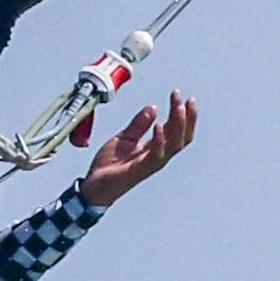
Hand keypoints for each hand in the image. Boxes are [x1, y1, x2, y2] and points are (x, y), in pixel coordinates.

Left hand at [77, 91, 198, 207]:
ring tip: (179, 108)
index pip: (176, 130)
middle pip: (181, 136)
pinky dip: (159, 140)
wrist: (94, 185)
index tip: (180, 95)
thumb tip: (153, 107)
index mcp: (156, 148)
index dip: (182, 114)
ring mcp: (150, 164)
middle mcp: (158, 156)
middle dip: (186, 116)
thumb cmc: (110, 165)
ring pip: (175, 145)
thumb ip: (139, 124)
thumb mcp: (124, 137)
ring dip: (179, 126)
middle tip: (181, 97)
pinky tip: (159, 125)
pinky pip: (155, 155)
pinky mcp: (139, 170)